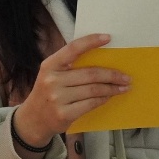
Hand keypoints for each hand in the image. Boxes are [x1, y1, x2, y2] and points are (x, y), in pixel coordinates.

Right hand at [13, 33, 130, 148]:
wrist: (33, 120)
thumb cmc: (47, 93)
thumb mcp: (51, 75)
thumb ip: (69, 66)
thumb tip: (101, 58)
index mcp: (49, 65)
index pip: (73, 49)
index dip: (91, 42)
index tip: (108, 38)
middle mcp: (52, 80)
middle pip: (90, 73)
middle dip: (112, 74)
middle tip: (125, 76)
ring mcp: (57, 98)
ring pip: (93, 90)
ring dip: (111, 88)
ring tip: (123, 86)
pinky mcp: (64, 114)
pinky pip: (91, 103)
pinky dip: (103, 99)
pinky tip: (109, 96)